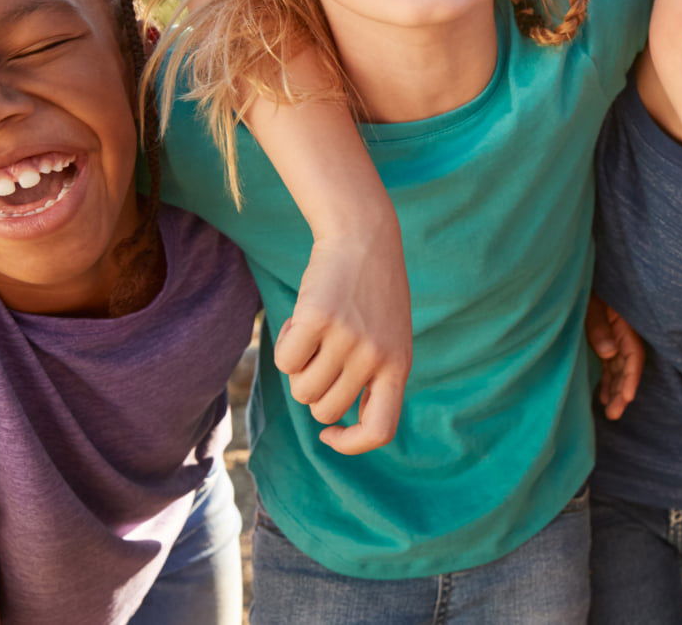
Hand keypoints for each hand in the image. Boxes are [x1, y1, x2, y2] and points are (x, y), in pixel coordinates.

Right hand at [275, 224, 411, 454]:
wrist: (365, 238)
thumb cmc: (371, 294)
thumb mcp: (389, 338)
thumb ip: (374, 378)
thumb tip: (334, 419)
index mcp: (398, 367)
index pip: (380, 430)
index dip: (351, 443)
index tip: (330, 432)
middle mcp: (375, 357)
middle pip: (323, 409)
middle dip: (313, 390)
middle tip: (321, 355)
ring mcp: (347, 339)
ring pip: (301, 389)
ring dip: (298, 367)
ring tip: (315, 334)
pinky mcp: (317, 320)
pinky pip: (283, 361)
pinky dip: (284, 344)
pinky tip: (301, 321)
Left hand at [586, 297, 643, 419]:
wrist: (575, 276)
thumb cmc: (585, 286)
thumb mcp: (591, 304)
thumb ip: (599, 327)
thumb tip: (610, 354)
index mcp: (625, 323)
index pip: (634, 355)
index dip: (632, 377)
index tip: (628, 397)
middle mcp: (622, 333)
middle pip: (627, 366)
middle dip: (623, 391)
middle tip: (615, 414)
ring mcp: (613, 337)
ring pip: (618, 368)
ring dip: (616, 389)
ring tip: (610, 412)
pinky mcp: (603, 339)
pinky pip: (609, 364)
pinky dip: (608, 380)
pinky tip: (603, 396)